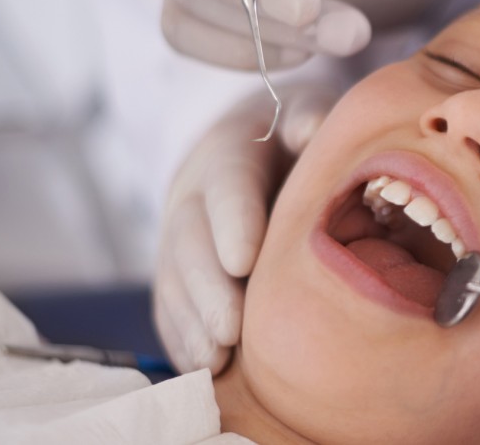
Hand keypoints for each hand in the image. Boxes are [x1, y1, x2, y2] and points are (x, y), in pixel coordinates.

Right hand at [154, 83, 339, 373]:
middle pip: (190, 242)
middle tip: (230, 330)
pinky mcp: (176, 270)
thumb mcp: (307, 109)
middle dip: (208, 289)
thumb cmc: (295, 132)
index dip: (232, 222)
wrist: (254, 142)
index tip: (244, 261)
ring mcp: (177, 234)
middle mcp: (191, 193)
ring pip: (173, 279)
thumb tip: (309, 130)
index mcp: (228, 151)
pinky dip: (182, 338)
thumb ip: (310, 117)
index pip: (227, 184)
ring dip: (191, 323)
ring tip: (215, 361)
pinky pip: (169, 305)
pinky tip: (201, 369)